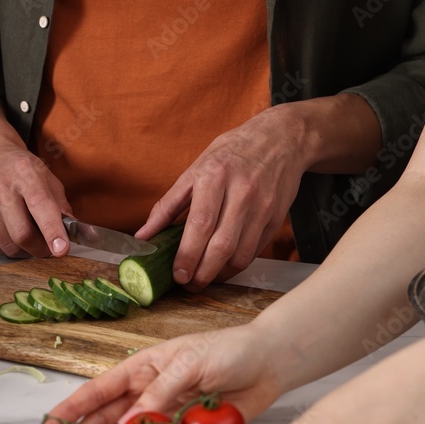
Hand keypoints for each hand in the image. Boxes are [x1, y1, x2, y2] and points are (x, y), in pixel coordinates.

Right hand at [0, 87, 71, 258]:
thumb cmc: (18, 166)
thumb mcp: (45, 175)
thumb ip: (60, 204)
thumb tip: (72, 232)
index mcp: (25, 173)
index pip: (41, 206)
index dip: (52, 231)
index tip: (62, 250)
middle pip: (22, 235)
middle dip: (40, 248)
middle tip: (48, 247)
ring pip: (7, 245)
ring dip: (24, 249)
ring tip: (27, 235)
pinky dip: (6, 245)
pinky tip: (8, 230)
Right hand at [48, 323, 282, 423]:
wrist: (272, 362)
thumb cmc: (229, 349)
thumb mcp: (189, 363)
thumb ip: (159, 393)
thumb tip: (127, 423)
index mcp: (140, 370)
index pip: (97, 391)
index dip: (71, 409)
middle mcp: (149, 395)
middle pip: (110, 420)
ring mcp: (168, 417)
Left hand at [136, 107, 308, 290]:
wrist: (281, 138)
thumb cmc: (231, 154)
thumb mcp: (194, 170)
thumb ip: (167, 205)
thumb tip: (143, 236)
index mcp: (214, 177)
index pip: (200, 224)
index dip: (188, 255)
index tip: (178, 275)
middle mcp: (241, 192)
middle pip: (221, 245)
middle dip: (203, 273)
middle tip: (188, 285)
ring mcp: (262, 206)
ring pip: (241, 254)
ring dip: (220, 274)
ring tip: (203, 279)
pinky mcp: (276, 218)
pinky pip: (255, 251)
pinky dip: (236, 265)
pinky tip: (222, 267)